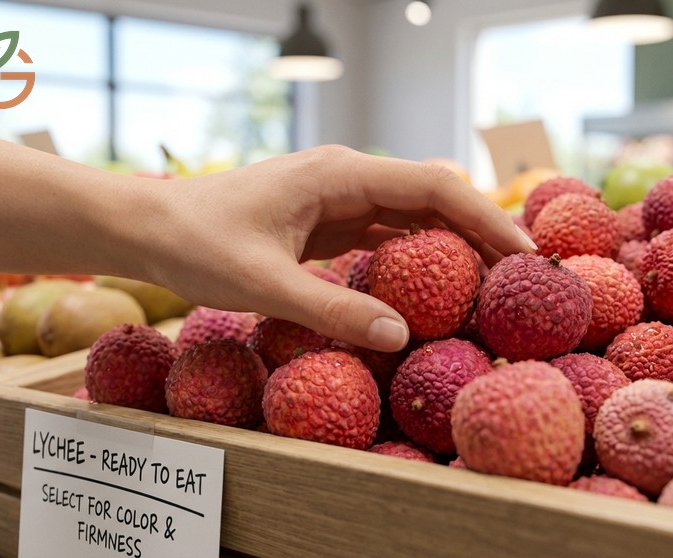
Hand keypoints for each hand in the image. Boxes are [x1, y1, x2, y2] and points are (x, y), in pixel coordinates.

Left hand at [140, 145, 535, 351]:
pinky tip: (435, 288)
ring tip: (490, 285)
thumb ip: (333, 309)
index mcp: (340, 174)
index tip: (523, 253)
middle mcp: (346, 177)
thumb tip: (401, 336)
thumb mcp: (264, 284)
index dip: (484, 218)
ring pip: (412, 216)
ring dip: (452, 246)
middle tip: (520, 278)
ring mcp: (338, 197)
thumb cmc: (197, 243)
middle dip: (479, 232)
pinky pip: (385, 235)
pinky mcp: (327, 220)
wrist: (149, 226)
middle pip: (433, 197)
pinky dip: (415, 258)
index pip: (433, 186)